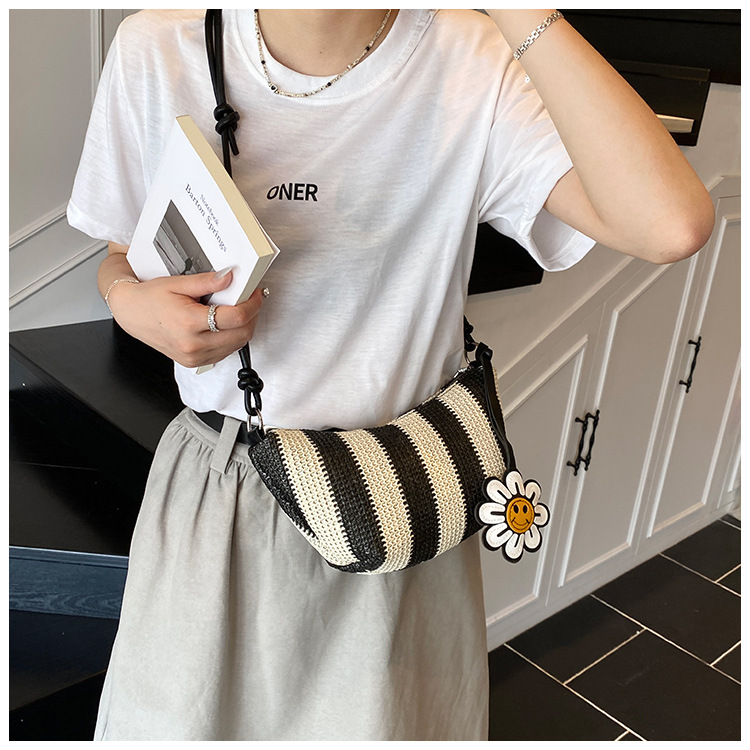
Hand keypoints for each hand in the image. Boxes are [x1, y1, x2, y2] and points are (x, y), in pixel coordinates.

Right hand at [107, 269, 264, 366]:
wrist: (131, 314)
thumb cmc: (150, 298)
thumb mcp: (177, 283)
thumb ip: (207, 282)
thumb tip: (230, 277)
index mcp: (189, 323)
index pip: (235, 317)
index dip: (252, 304)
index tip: (256, 293)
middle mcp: (193, 345)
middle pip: (242, 333)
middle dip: (252, 315)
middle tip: (250, 299)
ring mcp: (195, 357)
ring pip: (237, 344)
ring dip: (244, 327)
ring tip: (238, 309)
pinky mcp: (196, 362)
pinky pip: (226, 352)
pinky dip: (232, 337)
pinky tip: (225, 323)